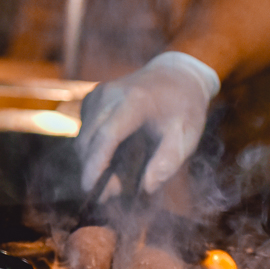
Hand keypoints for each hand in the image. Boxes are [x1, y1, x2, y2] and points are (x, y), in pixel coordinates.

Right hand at [74, 51, 219, 194]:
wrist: (176, 75)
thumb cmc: (184, 108)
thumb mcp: (187, 135)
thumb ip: (168, 162)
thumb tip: (145, 187)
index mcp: (136, 101)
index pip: (108, 136)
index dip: (96, 164)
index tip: (89, 189)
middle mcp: (110, 94)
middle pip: (88, 140)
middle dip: (93, 170)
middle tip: (113, 193)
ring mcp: (98, 94)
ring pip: (82, 138)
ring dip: (92, 161)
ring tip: (116, 176)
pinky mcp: (92, 97)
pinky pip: (84, 131)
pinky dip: (92, 148)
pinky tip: (113, 154)